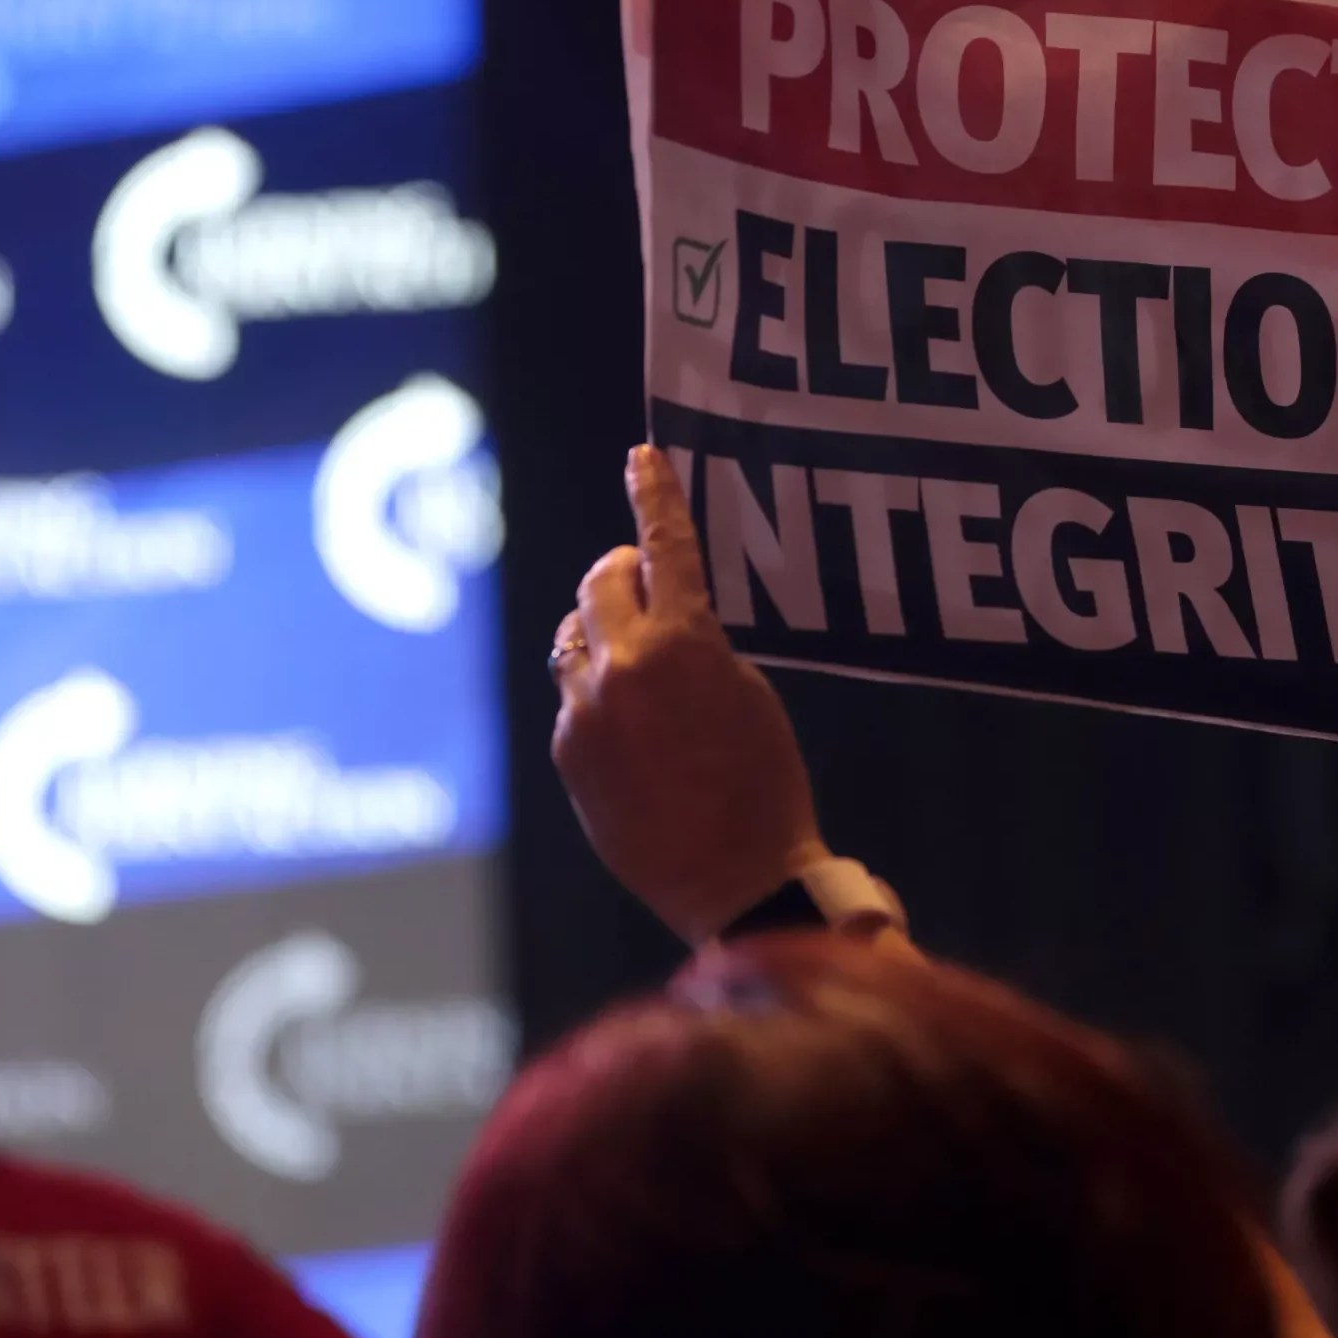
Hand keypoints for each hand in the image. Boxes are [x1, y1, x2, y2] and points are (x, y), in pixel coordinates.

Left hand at [551, 447, 828, 942]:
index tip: (642, 457)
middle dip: (623, 572)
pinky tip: (634, 727)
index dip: (654, 494)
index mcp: (684, 643)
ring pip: (575, 636)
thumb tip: (668, 620)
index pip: (663, 545)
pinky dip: (599, 692)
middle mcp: (623, 668)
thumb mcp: (750, 693)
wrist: (738, 881)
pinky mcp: (570, 754)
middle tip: (645, 580)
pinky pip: (575, 696)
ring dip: (602, 631)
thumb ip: (703, 645)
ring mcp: (587, 712)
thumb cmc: (767, 786)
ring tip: (636, 656)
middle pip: (600, 581)